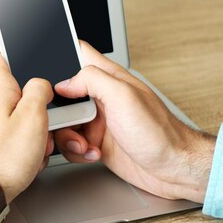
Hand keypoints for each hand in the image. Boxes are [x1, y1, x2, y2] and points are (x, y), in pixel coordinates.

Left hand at [0, 46, 54, 203]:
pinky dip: (29, 143)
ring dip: (36, 127)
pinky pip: (17, 134)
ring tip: (40, 142)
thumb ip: (39, 92)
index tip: (28, 54)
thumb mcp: (32, 117)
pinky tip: (33, 156)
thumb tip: (41, 83)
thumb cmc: (2, 158)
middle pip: (17, 89)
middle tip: (47, 115)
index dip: (11, 50)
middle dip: (38, 102)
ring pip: (20, 114)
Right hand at [53, 41, 215, 202]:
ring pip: (63, 121)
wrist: (174, 169)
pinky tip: (92, 153)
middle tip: (69, 121)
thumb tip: (63, 83)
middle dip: (57, 110)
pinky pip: (72, 143)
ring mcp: (98, 120)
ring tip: (84, 144)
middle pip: (62, 92)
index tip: (48, 75)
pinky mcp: (96, 142)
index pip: (79, 53)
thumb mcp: (124, 97)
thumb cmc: (160, 133)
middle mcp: (101, 97)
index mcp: (108, 77)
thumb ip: (92, 80)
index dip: (61, 56)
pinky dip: (76, 151)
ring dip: (67, 135)